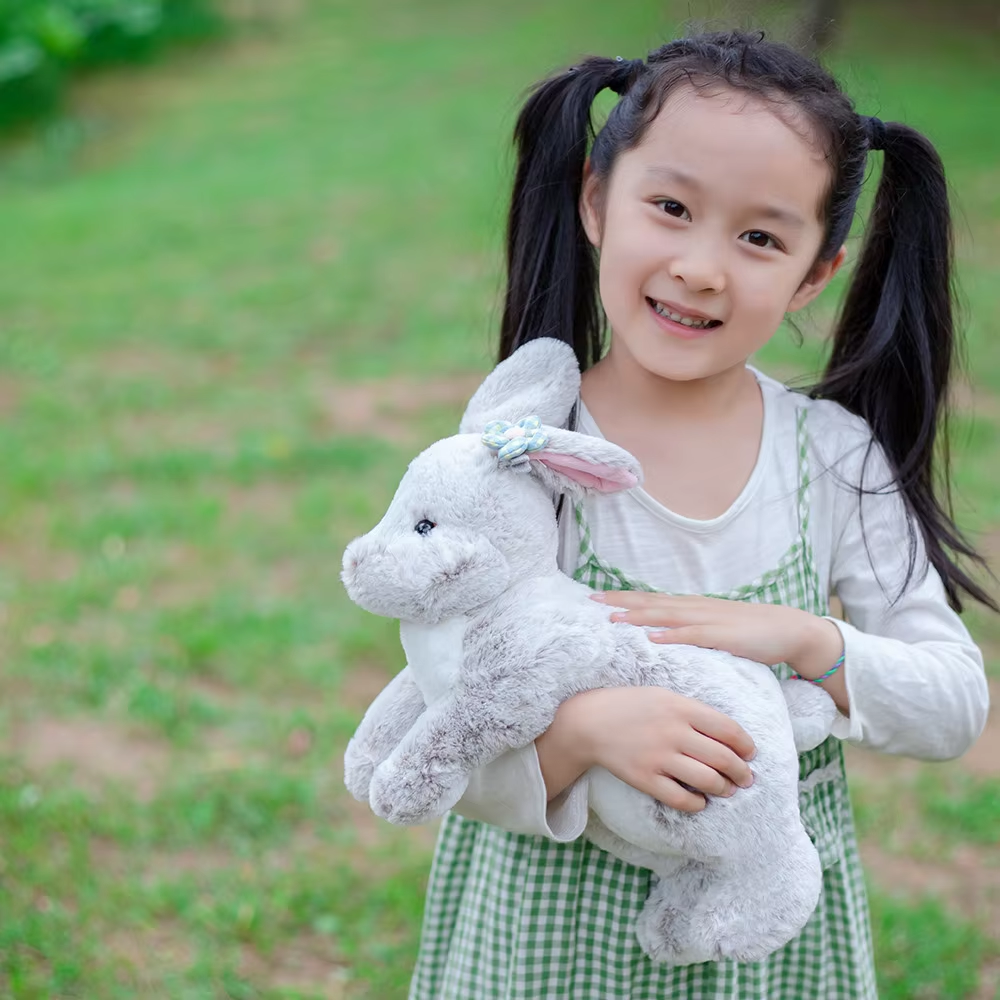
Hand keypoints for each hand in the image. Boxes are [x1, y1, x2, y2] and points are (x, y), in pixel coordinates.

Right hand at [544, 686, 754, 812]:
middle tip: (745, 778)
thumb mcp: (663, 695)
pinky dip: (697, 804)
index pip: (728, 730)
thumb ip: (694, 711)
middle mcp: (673, 732)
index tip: (749, 754)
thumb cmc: (631, 706)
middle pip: (723, 758)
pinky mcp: (645, 778)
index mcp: (680, 707)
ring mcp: (658, 757)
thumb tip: (727, 736)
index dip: (746, 745)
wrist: (589, 721)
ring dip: (724, 789)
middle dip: (741, 772)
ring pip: (707, 781)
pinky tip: (699, 801)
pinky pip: (681, 799)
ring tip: (726, 789)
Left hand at [592, 592, 841, 673]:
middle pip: (651, 603)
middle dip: (620, 602)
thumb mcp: (714, 630)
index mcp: (692, 608)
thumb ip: (690, 632)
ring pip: (667, 615)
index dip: (623, 598)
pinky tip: (653, 637)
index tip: (596, 598)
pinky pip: (694, 635)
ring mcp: (710, 620)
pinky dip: (673, 635)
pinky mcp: (725, 636)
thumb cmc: (751, 634)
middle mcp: (696, 608)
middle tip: (591, 601)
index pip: (650, 600)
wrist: (791, 630)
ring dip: (639, 616)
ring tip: (613, 618)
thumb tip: (663, 639)